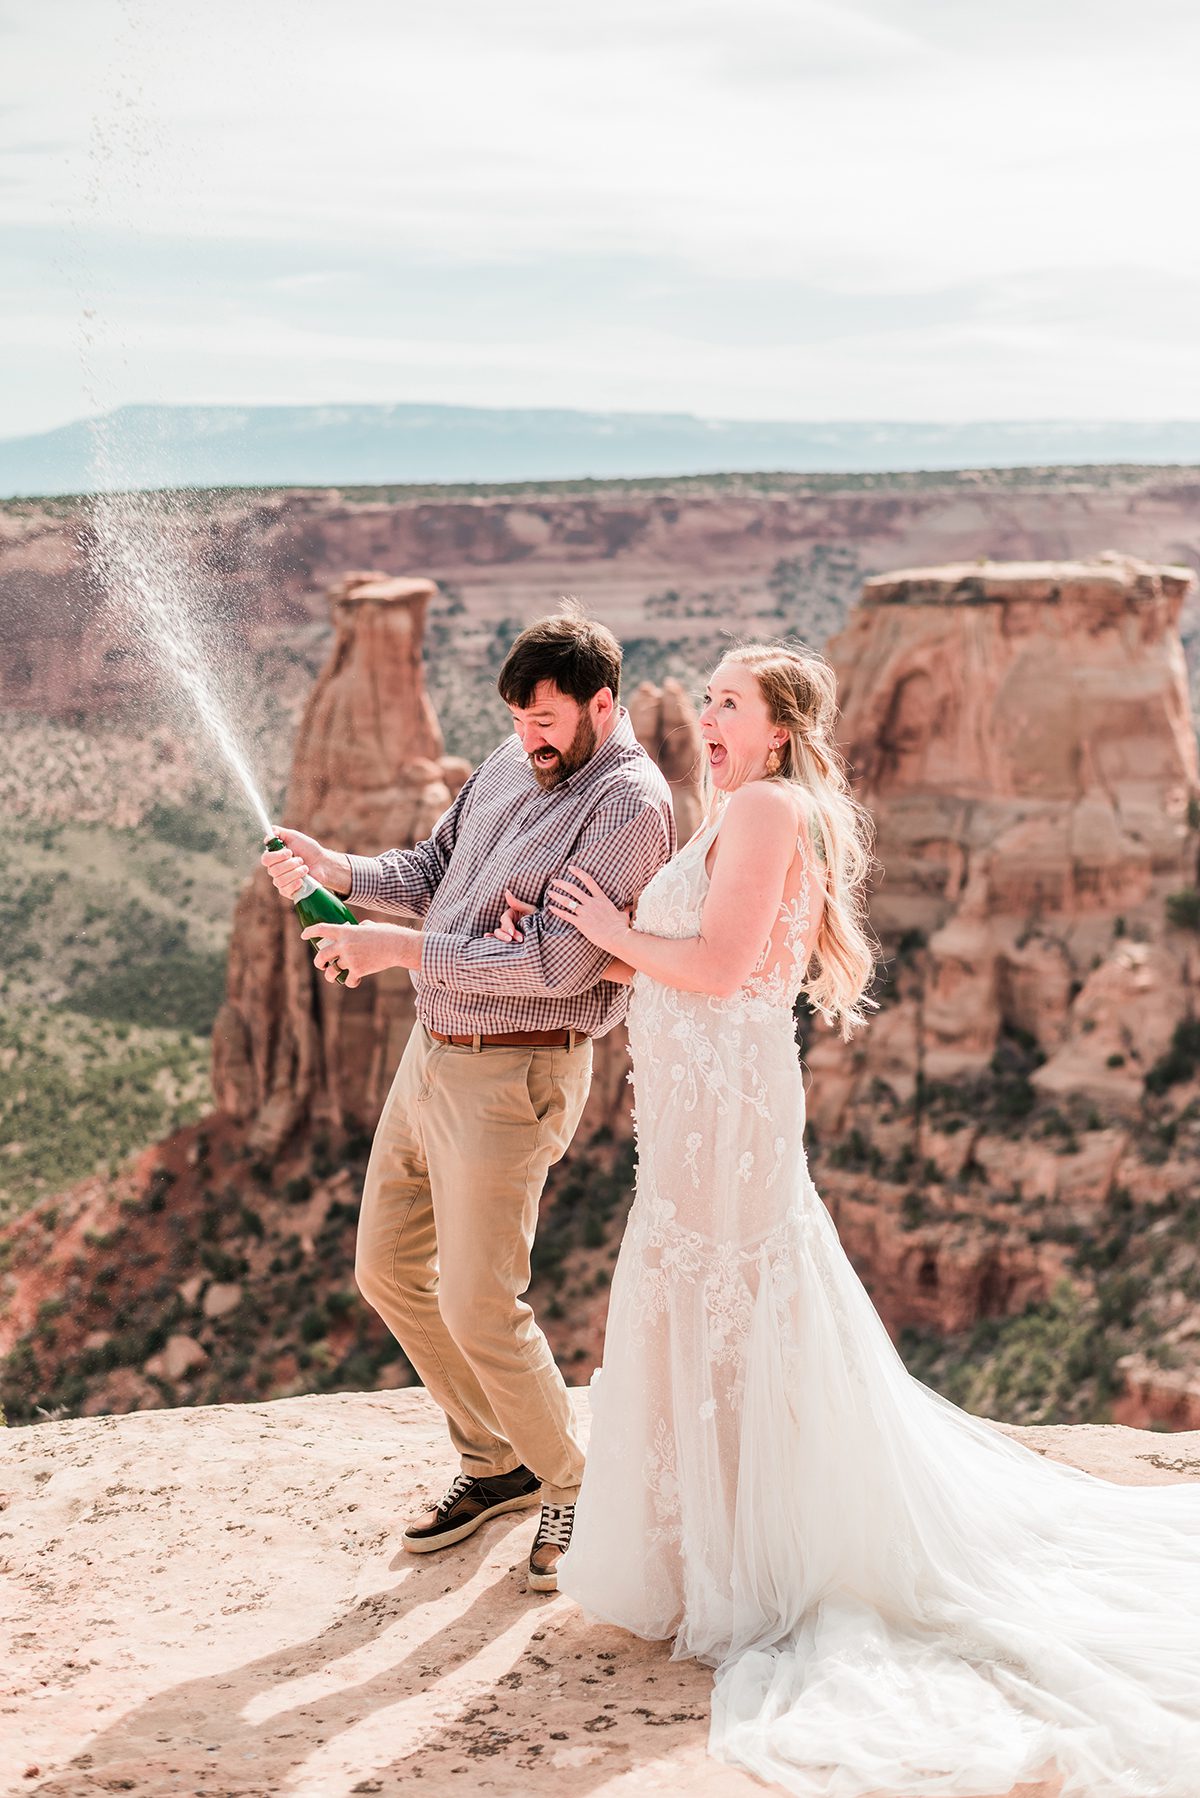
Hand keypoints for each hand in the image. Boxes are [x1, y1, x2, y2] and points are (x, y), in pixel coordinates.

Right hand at [261, 828, 349, 899]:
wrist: (323, 864)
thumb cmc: (309, 850)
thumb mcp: (295, 837)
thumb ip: (280, 832)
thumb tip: (270, 831)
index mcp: (274, 857)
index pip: (265, 859)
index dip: (276, 856)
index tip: (289, 852)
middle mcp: (275, 870)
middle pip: (272, 870)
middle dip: (290, 864)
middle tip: (301, 860)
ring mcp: (281, 881)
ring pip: (279, 880)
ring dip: (295, 873)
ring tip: (305, 868)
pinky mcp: (288, 891)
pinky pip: (284, 890)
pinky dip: (294, 884)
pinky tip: (302, 880)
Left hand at [299, 921, 420, 985]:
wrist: (399, 946)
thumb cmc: (387, 934)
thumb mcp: (370, 926)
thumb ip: (360, 928)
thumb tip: (358, 928)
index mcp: (345, 931)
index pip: (321, 929)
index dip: (309, 932)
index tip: (303, 935)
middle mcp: (344, 945)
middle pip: (321, 955)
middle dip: (318, 962)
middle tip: (320, 964)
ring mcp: (350, 959)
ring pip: (332, 971)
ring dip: (330, 975)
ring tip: (333, 975)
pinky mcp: (358, 970)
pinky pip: (348, 980)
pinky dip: (350, 982)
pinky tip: (354, 980)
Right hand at [492, 889, 536, 942]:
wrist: (545, 928)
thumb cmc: (538, 916)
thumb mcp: (529, 909)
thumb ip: (516, 903)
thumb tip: (506, 891)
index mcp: (511, 914)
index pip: (505, 920)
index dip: (508, 926)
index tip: (512, 932)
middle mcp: (507, 923)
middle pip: (501, 928)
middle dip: (507, 935)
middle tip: (519, 940)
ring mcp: (508, 932)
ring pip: (499, 934)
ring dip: (504, 939)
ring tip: (515, 943)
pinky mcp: (510, 939)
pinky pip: (500, 940)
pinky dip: (493, 939)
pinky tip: (488, 938)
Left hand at [546, 867, 630, 952]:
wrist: (617, 937)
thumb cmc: (621, 927)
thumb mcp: (623, 914)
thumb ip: (623, 909)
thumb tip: (629, 908)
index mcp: (601, 898)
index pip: (588, 880)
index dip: (578, 872)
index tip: (570, 868)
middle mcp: (591, 903)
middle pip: (573, 889)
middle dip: (562, 884)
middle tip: (554, 881)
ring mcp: (585, 912)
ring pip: (567, 901)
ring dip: (556, 896)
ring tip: (550, 892)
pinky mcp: (580, 923)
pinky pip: (565, 915)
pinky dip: (557, 911)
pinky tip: (550, 908)